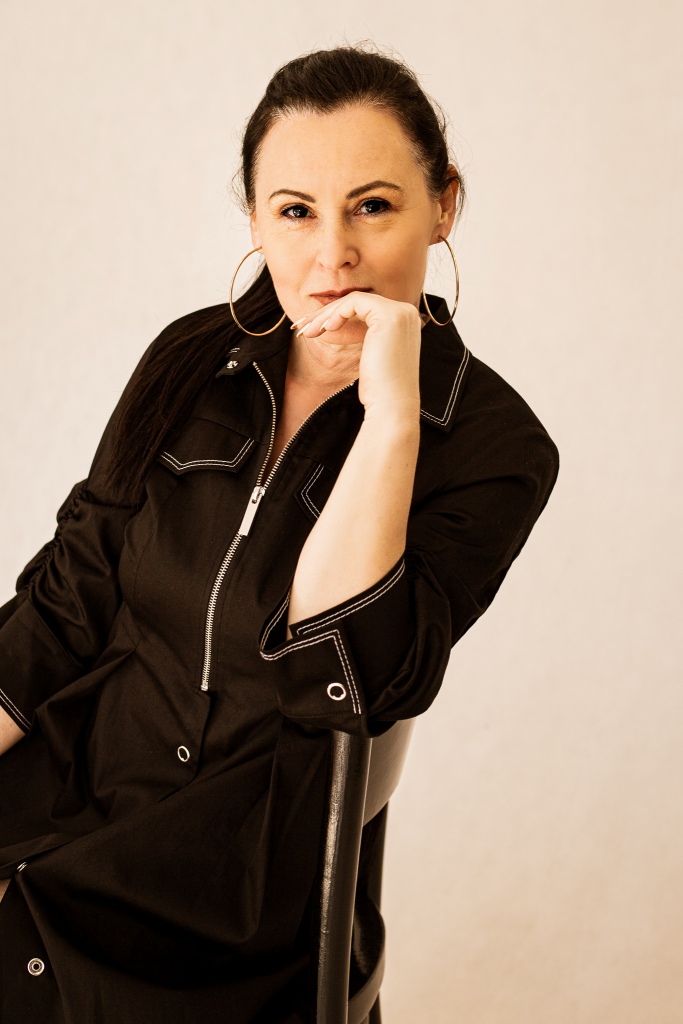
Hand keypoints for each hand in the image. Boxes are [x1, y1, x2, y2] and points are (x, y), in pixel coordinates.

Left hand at [293, 291, 421, 420]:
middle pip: (357, 303)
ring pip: (353, 301)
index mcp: (403, 322)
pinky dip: (336, 313)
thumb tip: (334, 322)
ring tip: (307, 333)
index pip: (364, 309)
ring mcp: (400, 312)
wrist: (391, 406)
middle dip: (325, 314)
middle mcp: (406, 313)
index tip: (312, 329)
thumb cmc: (379, 389)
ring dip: (326, 315)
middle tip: (302, 329)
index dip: (334, 316)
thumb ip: (363, 334)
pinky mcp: (389, 315)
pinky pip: (354, 302)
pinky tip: (325, 330)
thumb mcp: (370, 355)